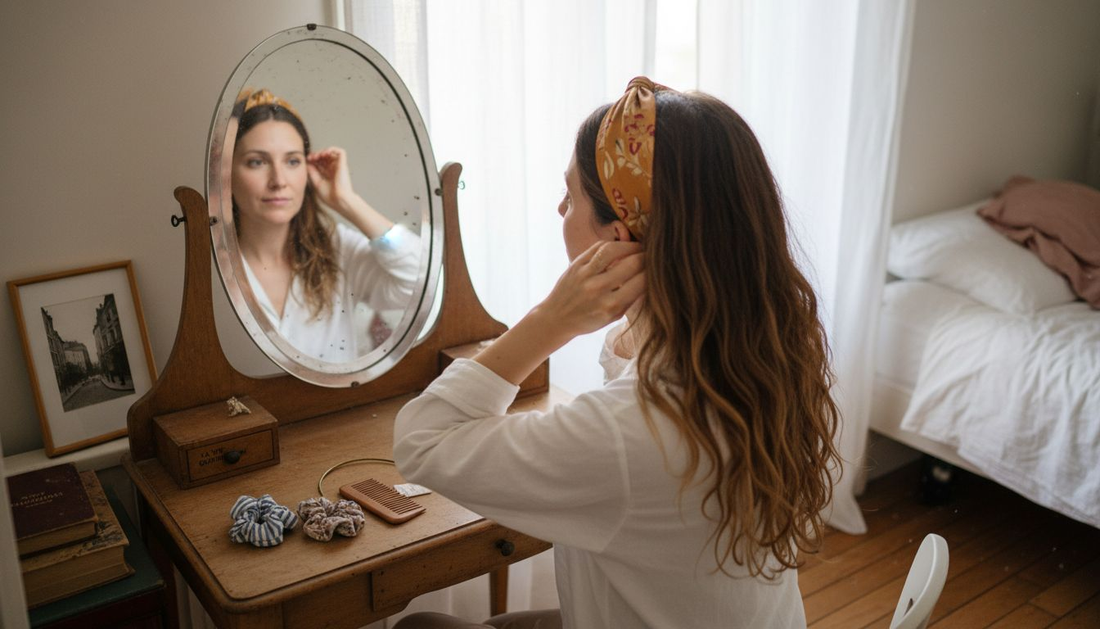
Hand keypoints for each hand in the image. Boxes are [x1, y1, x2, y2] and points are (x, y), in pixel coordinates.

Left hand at [307, 147, 354, 214]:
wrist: (339, 200)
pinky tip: (325, 154)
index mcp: (328, 175)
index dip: (313, 159)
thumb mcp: (317, 183)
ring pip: (331, 153)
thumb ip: (312, 172)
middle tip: (311, 157)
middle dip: (316, 155)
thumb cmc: (331, 196)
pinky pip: (340, 152)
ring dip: (322, 151)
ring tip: (317, 156)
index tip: (307, 160)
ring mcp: (339, 166)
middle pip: (324, 157)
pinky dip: (331, 150)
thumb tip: (307, 163)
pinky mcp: (343, 164)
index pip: (320, 163)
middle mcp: (333, 170)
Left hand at [472, 240, 644, 384]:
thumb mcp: (613, 317)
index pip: (641, 283)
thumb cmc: (589, 319)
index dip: (654, 273)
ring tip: (639, 247)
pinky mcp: (575, 264)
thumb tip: (651, 279)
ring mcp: (585, 275)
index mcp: (610, 306)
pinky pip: (598, 247)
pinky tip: (621, 247)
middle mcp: (597, 290)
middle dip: (646, 258)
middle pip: (631, 264)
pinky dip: (613, 244)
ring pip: (613, 250)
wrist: (557, 318)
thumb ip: (631, 299)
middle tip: (654, 256)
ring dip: (631, 245)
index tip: (661, 270)